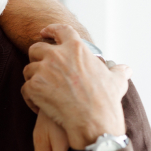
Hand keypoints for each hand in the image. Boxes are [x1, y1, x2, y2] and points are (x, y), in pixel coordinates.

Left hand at [22, 24, 130, 148]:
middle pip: (36, 48)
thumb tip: (125, 69)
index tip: (44, 31)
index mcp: (76, 48)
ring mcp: (43, 70)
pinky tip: (40, 107)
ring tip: (44, 92)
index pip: (60, 30)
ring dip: (33, 79)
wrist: (93, 120)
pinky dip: (30, 98)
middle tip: (42, 69)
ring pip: (28, 69)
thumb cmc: (106, 100)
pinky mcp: (34, 86)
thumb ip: (118, 71)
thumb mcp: (117, 80)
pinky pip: (25, 89)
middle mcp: (57, 55)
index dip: (51, 30)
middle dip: (37, 58)